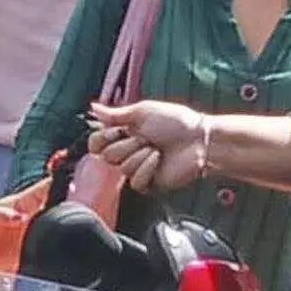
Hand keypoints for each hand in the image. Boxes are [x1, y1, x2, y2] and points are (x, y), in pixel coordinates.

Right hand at [88, 99, 213, 192]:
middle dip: (127, 145)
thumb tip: (93, 107)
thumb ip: (115, 114)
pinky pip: (136, 182)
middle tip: (146, 138)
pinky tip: (159, 161)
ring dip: (140, 156)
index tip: (118, 129)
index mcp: (123, 134)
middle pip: (106, 157)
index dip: (102, 138)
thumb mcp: (142, 112)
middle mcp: (127, 152)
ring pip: (122, 169)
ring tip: (156, 149)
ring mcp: (137, 169)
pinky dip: (147, 168)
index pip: (96, 143)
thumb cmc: (174, 122)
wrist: (198, 140)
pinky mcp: (148, 184)